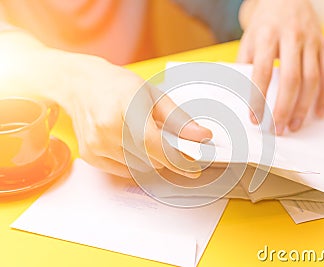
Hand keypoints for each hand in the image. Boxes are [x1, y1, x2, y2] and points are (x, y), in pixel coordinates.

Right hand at [0, 30, 211, 177]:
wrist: (80, 85)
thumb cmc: (118, 86)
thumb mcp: (153, 94)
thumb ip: (178, 119)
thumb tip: (202, 136)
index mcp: (126, 106)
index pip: (155, 144)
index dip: (178, 159)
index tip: (194, 168)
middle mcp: (107, 128)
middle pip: (150, 159)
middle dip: (166, 155)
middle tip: (166, 140)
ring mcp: (95, 144)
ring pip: (139, 167)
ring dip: (149, 158)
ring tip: (140, 134)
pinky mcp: (90, 155)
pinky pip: (124, 171)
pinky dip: (134, 161)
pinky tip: (127, 142)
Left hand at [237, 0, 323, 134]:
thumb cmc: (265, 24)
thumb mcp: (248, 39)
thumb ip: (245, 64)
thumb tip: (240, 95)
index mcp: (267, 36)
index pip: (262, 72)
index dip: (258, 97)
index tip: (255, 118)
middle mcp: (291, 38)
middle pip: (291, 78)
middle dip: (284, 107)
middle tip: (278, 129)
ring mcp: (311, 41)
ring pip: (312, 79)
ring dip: (304, 106)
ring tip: (295, 126)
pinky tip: (319, 112)